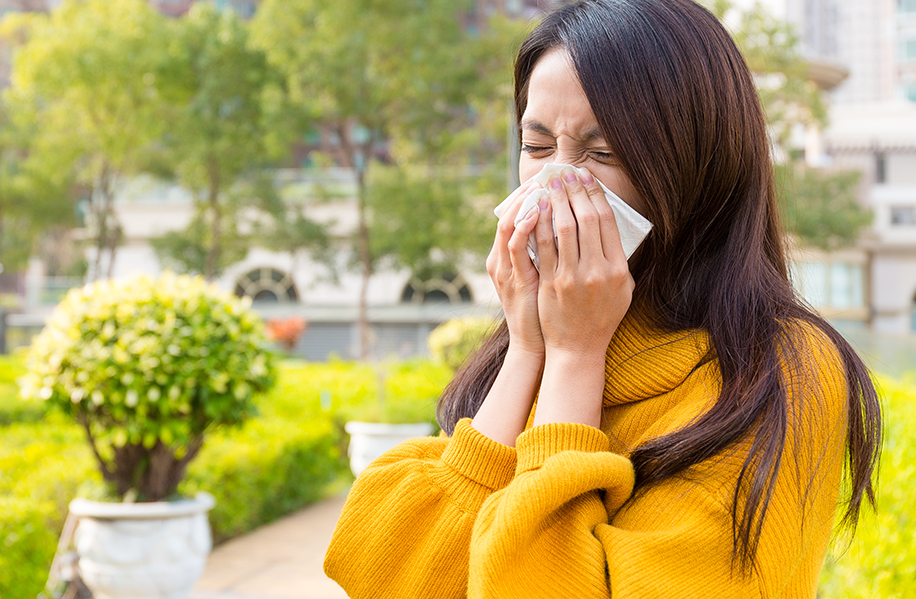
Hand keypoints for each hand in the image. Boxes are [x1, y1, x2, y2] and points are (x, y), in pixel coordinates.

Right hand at [486, 181, 545, 357]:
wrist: (538, 344)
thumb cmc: (546, 312)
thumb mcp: (543, 278)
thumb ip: (549, 254)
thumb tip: (570, 225)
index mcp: (508, 257)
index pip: (516, 214)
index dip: (531, 194)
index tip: (550, 177)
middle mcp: (501, 259)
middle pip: (509, 212)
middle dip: (529, 191)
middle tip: (547, 172)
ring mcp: (503, 268)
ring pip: (508, 224)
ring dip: (525, 201)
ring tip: (541, 182)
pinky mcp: (511, 278)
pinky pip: (514, 245)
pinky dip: (524, 225)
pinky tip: (536, 210)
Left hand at [534, 167, 633, 358]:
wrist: (578, 348)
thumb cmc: (602, 318)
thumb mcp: (623, 289)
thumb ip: (618, 259)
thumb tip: (608, 226)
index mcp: (618, 269)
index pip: (606, 222)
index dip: (595, 195)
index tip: (586, 178)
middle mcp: (598, 271)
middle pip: (586, 219)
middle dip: (575, 191)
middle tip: (566, 172)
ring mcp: (573, 277)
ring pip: (563, 228)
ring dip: (556, 201)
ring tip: (550, 183)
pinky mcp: (551, 283)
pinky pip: (544, 247)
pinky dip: (540, 224)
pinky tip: (536, 208)